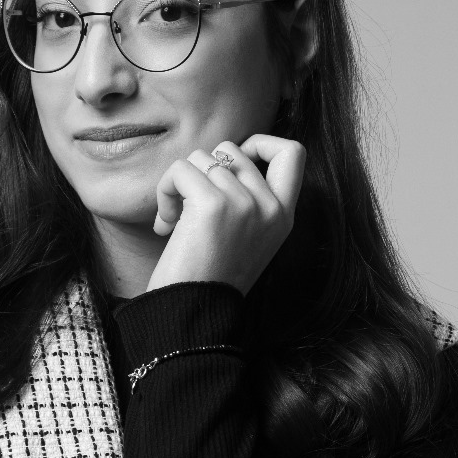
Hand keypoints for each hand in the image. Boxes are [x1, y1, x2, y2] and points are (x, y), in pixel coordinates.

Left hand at [145, 134, 305, 294]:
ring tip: (174, 221)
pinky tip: (164, 224)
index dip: (261, 143)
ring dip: (178, 185)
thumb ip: (248, 199)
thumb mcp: (247, 238)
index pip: (293, 152)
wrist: (192, 314)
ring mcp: (245, 204)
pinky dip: (164, 190)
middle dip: (202, 171)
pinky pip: (180, 169)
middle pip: (231, 150)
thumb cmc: (208, 279)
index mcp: (284, 215)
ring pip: (201, 158)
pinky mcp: (214, 205)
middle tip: (189, 207)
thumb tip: (223, 157)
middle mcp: (270, 207)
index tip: (233, 163)